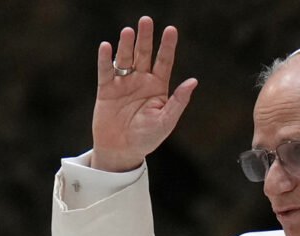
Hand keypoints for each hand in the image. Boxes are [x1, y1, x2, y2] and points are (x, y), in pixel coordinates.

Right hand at [92, 16, 197, 171]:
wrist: (122, 150)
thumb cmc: (147, 138)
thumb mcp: (166, 121)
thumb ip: (178, 101)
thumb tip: (193, 81)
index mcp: (158, 87)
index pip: (164, 62)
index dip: (167, 46)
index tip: (171, 30)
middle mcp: (141, 81)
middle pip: (144, 54)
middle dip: (146, 38)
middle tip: (146, 20)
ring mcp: (123, 83)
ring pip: (125, 59)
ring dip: (126, 45)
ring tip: (128, 31)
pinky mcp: (106, 89)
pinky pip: (106, 71)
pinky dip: (105, 59)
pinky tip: (107, 47)